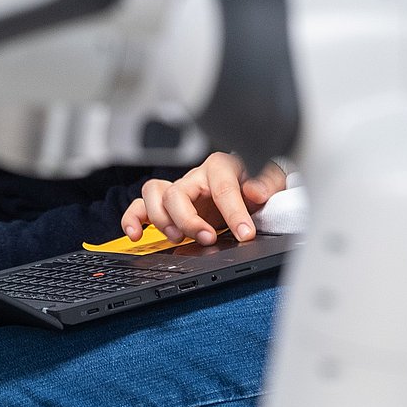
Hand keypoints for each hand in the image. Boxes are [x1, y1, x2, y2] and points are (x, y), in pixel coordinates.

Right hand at [122, 153, 287, 244]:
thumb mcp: (272, 178)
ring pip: (154, 196)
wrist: (252, 183)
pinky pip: (141, 207)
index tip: (245, 233)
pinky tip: (136, 234)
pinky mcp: (169, 205)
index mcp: (221, 167)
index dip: (233, 213)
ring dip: (162, 220)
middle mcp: (195, 176)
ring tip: (177, 239)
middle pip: (178, 193)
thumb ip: (267, 183)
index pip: (222, 188)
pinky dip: (133, 219)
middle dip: (189, 220)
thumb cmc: (258, 180)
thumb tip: (254, 192)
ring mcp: (179, 190)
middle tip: (208, 238)